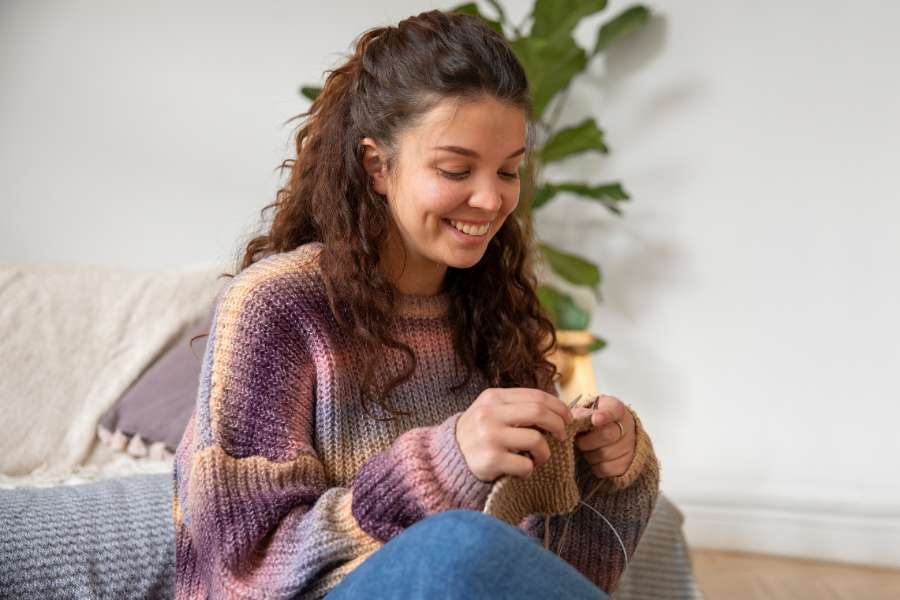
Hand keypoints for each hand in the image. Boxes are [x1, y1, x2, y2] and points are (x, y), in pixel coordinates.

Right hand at [456, 387, 574, 482]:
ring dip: (544, 453)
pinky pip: (526, 465)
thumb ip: (517, 407)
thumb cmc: (479, 434)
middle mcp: (490, 414)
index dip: (558, 407)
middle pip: (539, 413)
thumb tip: (557, 412)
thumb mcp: (491, 411)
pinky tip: (522, 470)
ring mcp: (489, 437)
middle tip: (562, 437)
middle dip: (558, 425)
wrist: (449, 457)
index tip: (567, 418)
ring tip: (537, 458)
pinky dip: (530, 469)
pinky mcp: (490, 460)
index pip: (536, 396)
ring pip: (536, 440)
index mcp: (493, 397)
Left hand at [570, 394, 635, 478]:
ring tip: (587, 448)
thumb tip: (574, 421)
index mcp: (616, 409)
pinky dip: (594, 465)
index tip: (595, 419)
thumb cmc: (593, 422)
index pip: (614, 410)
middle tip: (578, 440)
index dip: (605, 415)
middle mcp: (627, 426)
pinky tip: (594, 458)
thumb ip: (580, 414)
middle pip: (606, 435)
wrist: (607, 435)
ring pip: (604, 454)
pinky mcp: (626, 464)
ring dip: (589, 453)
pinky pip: (605, 468)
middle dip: (586, 440)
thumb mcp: (586, 411)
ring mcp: (629, 446)